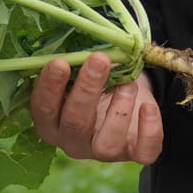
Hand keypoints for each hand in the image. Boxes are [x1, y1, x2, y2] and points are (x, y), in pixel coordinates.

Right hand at [29, 53, 162, 163]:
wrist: (124, 100)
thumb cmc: (94, 82)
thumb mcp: (81, 72)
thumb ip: (76, 63)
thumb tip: (81, 39)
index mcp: (52, 121)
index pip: (43, 109)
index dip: (50, 87)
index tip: (60, 62)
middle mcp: (73, 141)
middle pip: (75, 123)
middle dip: (87, 90)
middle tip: (99, 60)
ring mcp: (102, 150)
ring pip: (106, 144)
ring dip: (119, 109)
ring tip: (128, 82)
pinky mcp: (133, 153)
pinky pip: (143, 152)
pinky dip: (149, 130)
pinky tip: (148, 107)